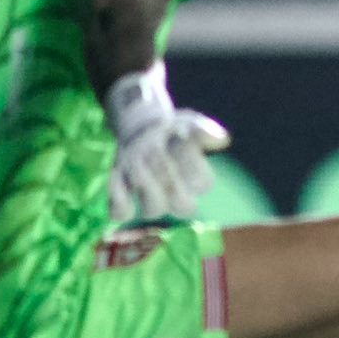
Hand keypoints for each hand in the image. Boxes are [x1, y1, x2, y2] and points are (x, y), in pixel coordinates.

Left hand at [105, 64, 230, 220]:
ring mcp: (149, 199)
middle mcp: (174, 195)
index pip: (203, 185)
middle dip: (173, 183)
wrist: (142, 129)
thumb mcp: (188, 123)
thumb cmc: (172, 129)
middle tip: (159, 155)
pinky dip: (119, 199)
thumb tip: (221, 140)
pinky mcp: (124, 198)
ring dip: (146, 186)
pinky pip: (121, 213)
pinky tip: (117, 173)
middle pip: (184, 208)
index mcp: (195, 180)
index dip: (193, 165)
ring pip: (152, 211)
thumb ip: (202, 130)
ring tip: (137, 160)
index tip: (181, 139)